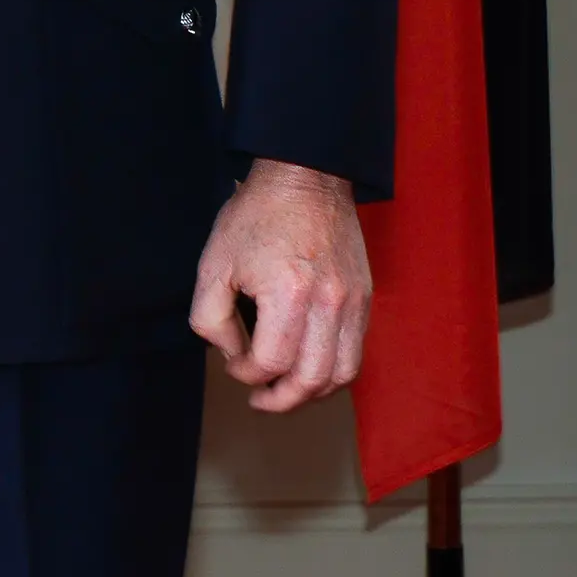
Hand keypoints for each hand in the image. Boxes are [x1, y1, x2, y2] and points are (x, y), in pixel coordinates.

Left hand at [189, 158, 370, 411]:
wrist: (305, 176)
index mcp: (289, 293)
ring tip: (286, 392)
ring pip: (343, 373)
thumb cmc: (256, 216)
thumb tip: (232, 354)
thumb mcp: (213, 263)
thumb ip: (211, 318)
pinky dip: (334, 371)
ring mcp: (354, 302)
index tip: (233, 364)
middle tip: (259, 399)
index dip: (246, 374)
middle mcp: (329, 303)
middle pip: (312, 379)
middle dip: (281, 400)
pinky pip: (356, 351)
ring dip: (312, 392)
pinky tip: (309, 367)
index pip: (271, 362)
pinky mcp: (365, 298)